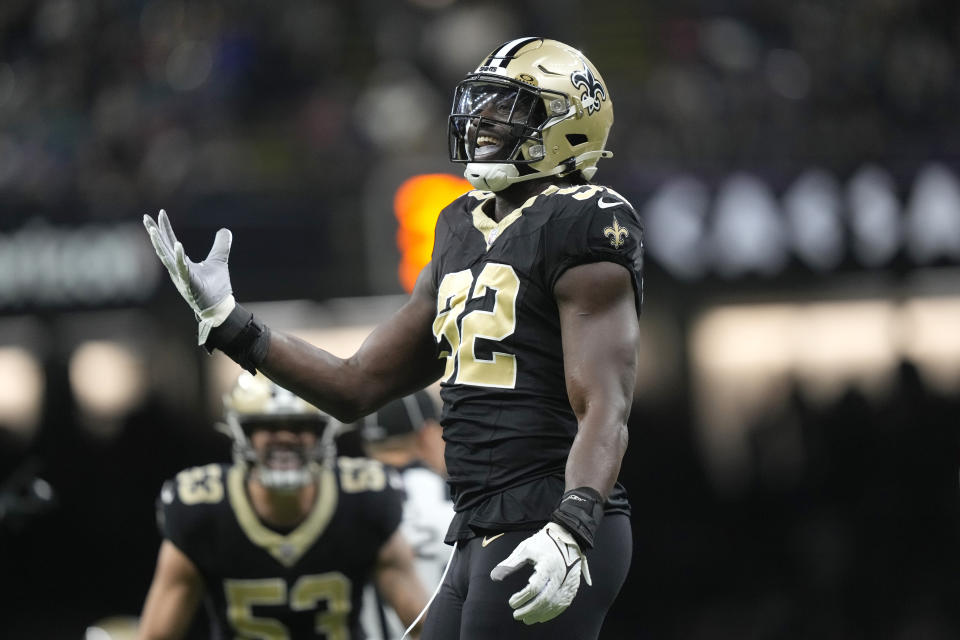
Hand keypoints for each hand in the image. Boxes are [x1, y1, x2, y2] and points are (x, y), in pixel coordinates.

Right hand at [143, 209, 235, 344]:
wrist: (220, 307)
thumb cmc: (216, 287)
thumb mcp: (219, 260)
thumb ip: (221, 246)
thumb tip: (225, 230)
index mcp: (182, 263)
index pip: (170, 242)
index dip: (165, 228)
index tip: (159, 214)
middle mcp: (177, 269)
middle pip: (163, 247)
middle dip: (154, 233)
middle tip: (145, 217)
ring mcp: (181, 276)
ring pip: (166, 258)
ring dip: (159, 243)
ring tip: (152, 229)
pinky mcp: (189, 283)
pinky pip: (182, 269)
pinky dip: (179, 258)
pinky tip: (178, 246)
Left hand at [489, 522, 590, 624]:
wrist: (566, 535)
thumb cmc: (542, 542)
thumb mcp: (525, 549)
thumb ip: (510, 564)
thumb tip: (493, 577)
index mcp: (547, 564)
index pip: (534, 588)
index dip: (522, 598)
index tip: (511, 602)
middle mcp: (560, 574)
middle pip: (545, 599)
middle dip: (529, 610)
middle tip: (516, 615)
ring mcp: (569, 580)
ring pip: (555, 604)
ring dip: (540, 614)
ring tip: (527, 619)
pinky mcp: (573, 584)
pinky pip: (564, 602)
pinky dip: (553, 612)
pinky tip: (542, 617)